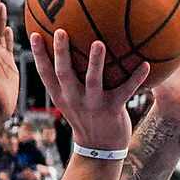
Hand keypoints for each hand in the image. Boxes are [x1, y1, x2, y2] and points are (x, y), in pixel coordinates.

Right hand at [30, 26, 147, 152]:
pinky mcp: (113, 109)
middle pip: (64, 73)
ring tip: (99, 43)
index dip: (38, 55)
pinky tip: (146, 64)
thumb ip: (67, 81)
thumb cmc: (86, 117)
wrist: (100, 148)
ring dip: (95, 62)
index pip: (45, 74)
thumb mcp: (70, 101)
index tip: (34, 34)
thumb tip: (65, 54)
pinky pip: (125, 90)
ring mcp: (93, 105)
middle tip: (61, 31)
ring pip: (92, 80)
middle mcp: (74, 99)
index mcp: (62, 96)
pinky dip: (136, 78)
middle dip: (61, 52)